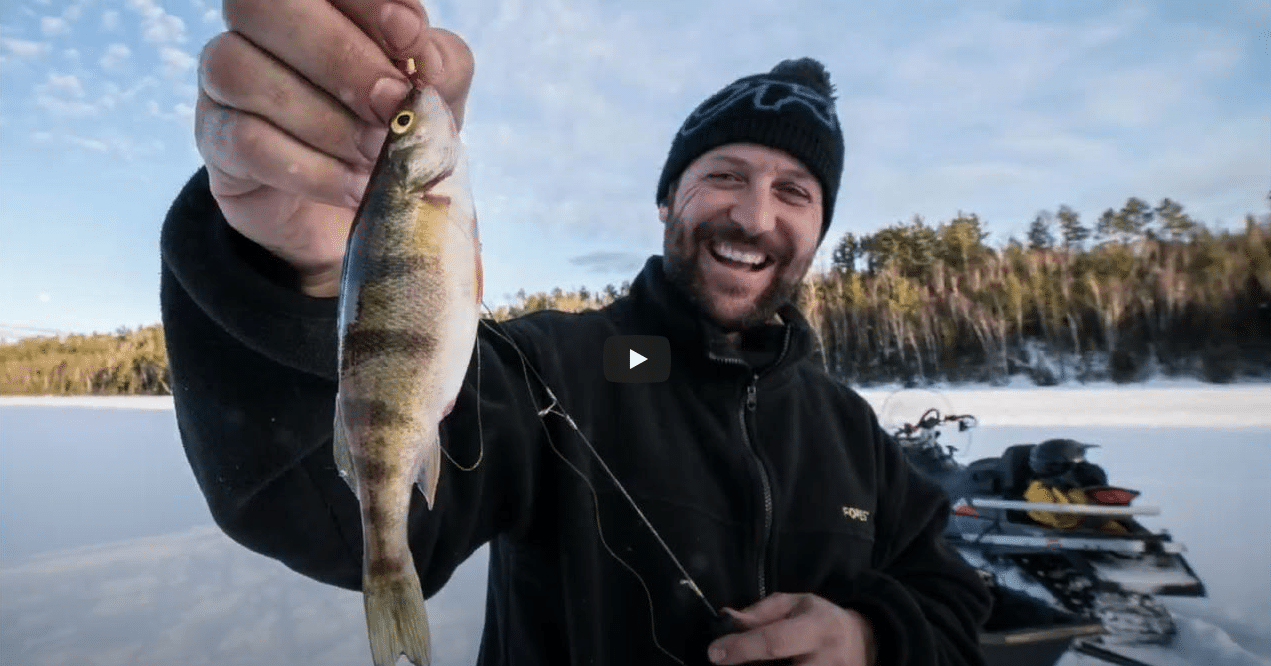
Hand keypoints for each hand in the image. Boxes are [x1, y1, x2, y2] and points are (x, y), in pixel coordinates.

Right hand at [194, 0, 474, 296]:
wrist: (364, 209)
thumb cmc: (394, 132)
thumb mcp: (434, 98)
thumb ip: (440, 67)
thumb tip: (424, 60)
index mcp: (314, 2)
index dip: (365, 0)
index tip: (410, 39)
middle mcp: (259, 28)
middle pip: (259, 5)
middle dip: (338, 55)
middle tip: (391, 103)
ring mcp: (226, 82)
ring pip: (240, 71)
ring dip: (324, 120)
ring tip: (376, 154)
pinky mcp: (216, 141)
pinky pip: (244, 141)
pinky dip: (312, 169)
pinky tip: (353, 186)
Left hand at [708, 593, 876, 665]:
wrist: (866, 642)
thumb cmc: (822, 619)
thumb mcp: (796, 604)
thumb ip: (760, 612)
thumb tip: (727, 619)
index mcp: (818, 628)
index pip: (775, 641)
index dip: (742, 648)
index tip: (715, 653)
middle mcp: (827, 660)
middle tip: (730, 665)